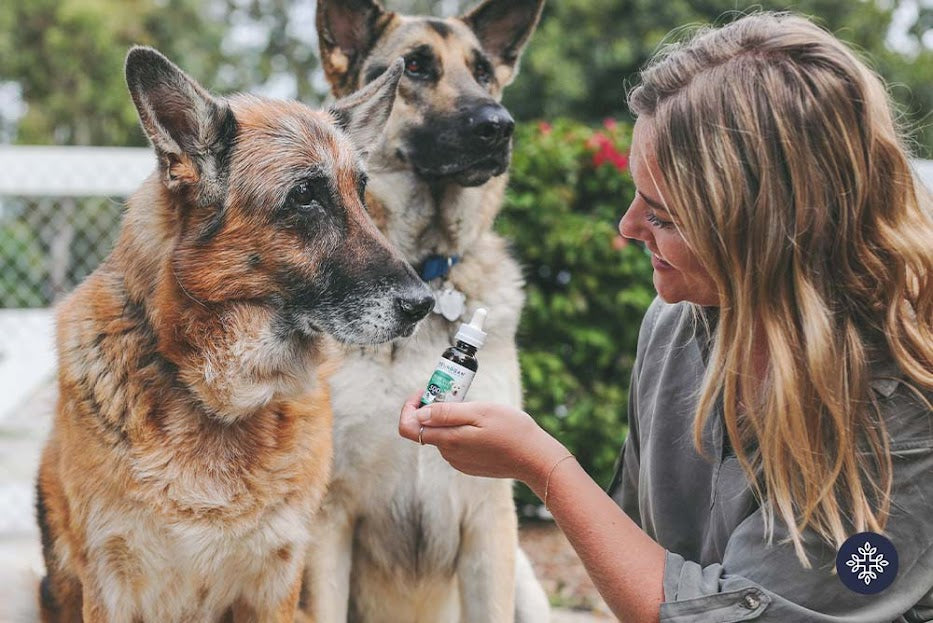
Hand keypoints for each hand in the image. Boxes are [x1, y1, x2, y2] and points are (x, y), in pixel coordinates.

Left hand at [398, 391, 567, 488]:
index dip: (410, 407)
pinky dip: (460, 430)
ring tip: (473, 407)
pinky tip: (481, 425)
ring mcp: (459, 462)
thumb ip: (447, 413)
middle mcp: (449, 454)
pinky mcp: (469, 465)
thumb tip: (418, 414)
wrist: (535, 458)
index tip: (426, 392)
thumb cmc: (512, 430)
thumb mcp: (479, 412)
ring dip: (449, 419)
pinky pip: (455, 444)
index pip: (408, 427)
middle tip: (455, 392)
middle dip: (433, 408)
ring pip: (442, 435)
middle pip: (426, 429)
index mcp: (448, 440)